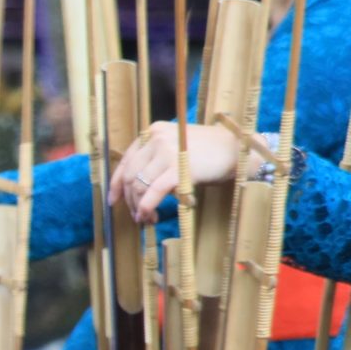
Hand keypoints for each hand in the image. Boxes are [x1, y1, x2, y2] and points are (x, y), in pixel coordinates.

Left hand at [111, 121, 241, 222]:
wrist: (237, 150)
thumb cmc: (208, 152)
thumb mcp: (177, 146)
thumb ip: (155, 157)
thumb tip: (134, 186)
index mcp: (153, 131)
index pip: (126, 160)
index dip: (116, 183)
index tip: (113, 200)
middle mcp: (156, 138)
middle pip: (130, 175)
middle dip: (129, 199)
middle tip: (135, 215)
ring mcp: (166, 151)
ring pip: (139, 185)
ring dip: (139, 207)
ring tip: (146, 218)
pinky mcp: (178, 168)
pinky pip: (153, 192)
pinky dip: (147, 207)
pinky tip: (150, 216)